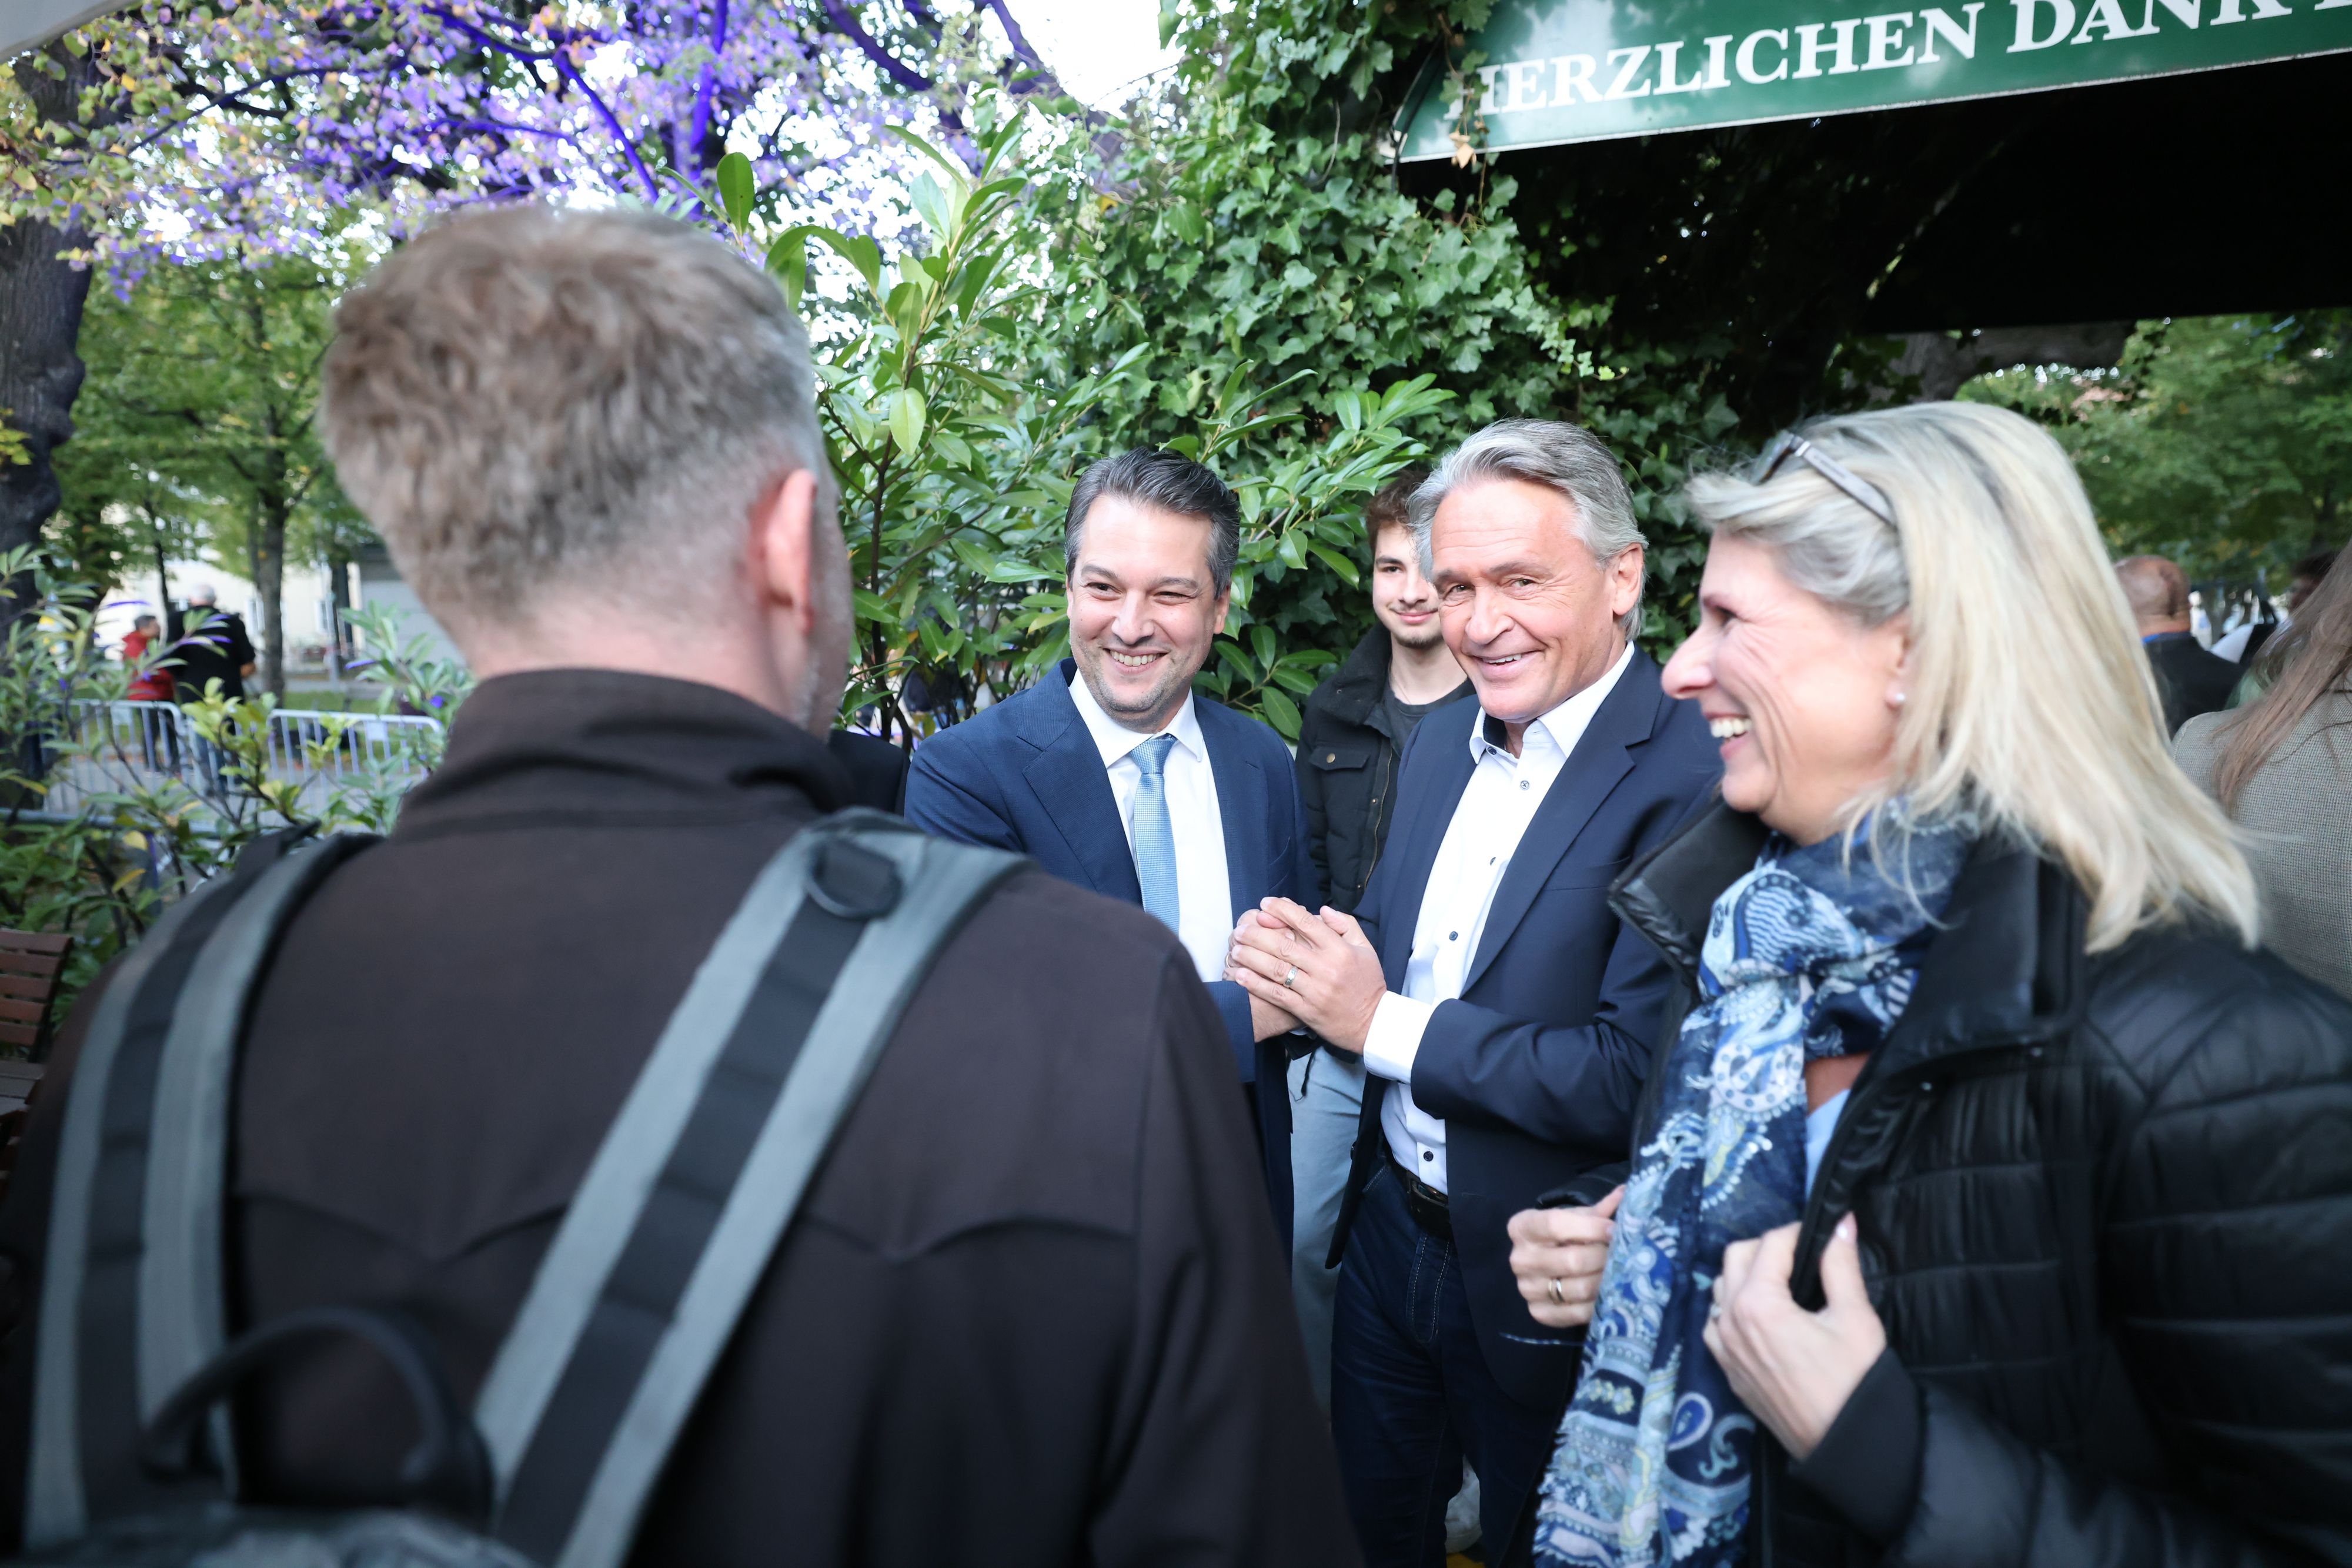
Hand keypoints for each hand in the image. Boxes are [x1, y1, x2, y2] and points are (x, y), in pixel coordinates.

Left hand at [1226, 899, 1385, 1052]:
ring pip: (1276, 969)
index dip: (1282, 910)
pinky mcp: (1305, 1010)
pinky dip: (1256, 984)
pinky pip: (1276, 995)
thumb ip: (1346, 925)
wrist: (1373, 1023)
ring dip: (1251, 957)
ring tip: (1235, 949)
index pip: (1306, 923)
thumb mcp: (1366, 949)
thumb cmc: (1368, 984)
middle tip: (1241, 928)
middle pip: (1284, 945)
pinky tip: (1240, 975)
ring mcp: (1314, 990)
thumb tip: (1322, 910)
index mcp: (1340, 950)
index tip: (1265, 903)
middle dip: (1257, 934)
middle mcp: (1325, 968)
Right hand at [1507, 1186, 1621, 1327]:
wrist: (1542, 1265)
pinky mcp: (1538, 1313)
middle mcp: (1519, 1259)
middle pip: (1571, 1260)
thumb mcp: (1575, 1219)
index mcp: (1522, 1227)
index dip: (1591, 1228)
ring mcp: (1526, 1289)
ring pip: (1577, 1288)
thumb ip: (1598, 1211)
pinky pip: (1576, 1313)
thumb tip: (1628, 1193)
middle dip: (1603, 1257)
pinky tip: (1609, 1293)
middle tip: (1622, 1255)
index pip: (1556, 1225)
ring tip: (1619, 1273)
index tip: (1615, 1230)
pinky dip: (1598, 1304)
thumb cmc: (1562, 1236)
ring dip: (1605, 1281)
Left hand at [1703, 1215, 1886, 1460]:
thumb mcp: (1855, 1317)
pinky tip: (1760, 1315)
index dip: (1797, 1233)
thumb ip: (1841, 1265)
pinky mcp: (1727, 1371)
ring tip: (1782, 1283)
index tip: (1820, 1235)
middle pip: (1735, 1257)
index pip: (1770, 1244)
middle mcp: (1730, 1322)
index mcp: (1758, 1304)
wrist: (1847, 1444)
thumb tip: (1841, 1222)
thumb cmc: (1855, 1381)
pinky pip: (1715, 1324)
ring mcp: (1723, 1348)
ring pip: (1720, 1289)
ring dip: (1745, 1276)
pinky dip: (1731, 1309)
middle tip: (1801, 1255)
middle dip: (1766, 1248)